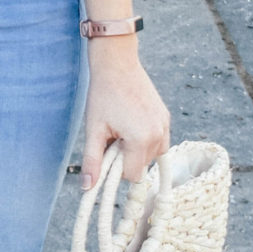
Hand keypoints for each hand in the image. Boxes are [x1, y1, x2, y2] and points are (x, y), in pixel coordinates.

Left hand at [79, 40, 170, 187]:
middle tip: (112, 136)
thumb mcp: (94, 130)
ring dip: (137, 150)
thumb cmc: (103, 95)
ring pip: (152, 156)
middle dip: (126, 158)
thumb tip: (87, 187)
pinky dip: (146, 140)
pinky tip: (132, 124)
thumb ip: (92, 161)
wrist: (117, 64)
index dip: (116, 168)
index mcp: (141, 140)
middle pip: (142, 166)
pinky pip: (158, 141)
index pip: (132, 175)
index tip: (107, 150)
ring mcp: (165, 125)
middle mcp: (158, 134)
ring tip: (122, 129)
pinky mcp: (166, 118)